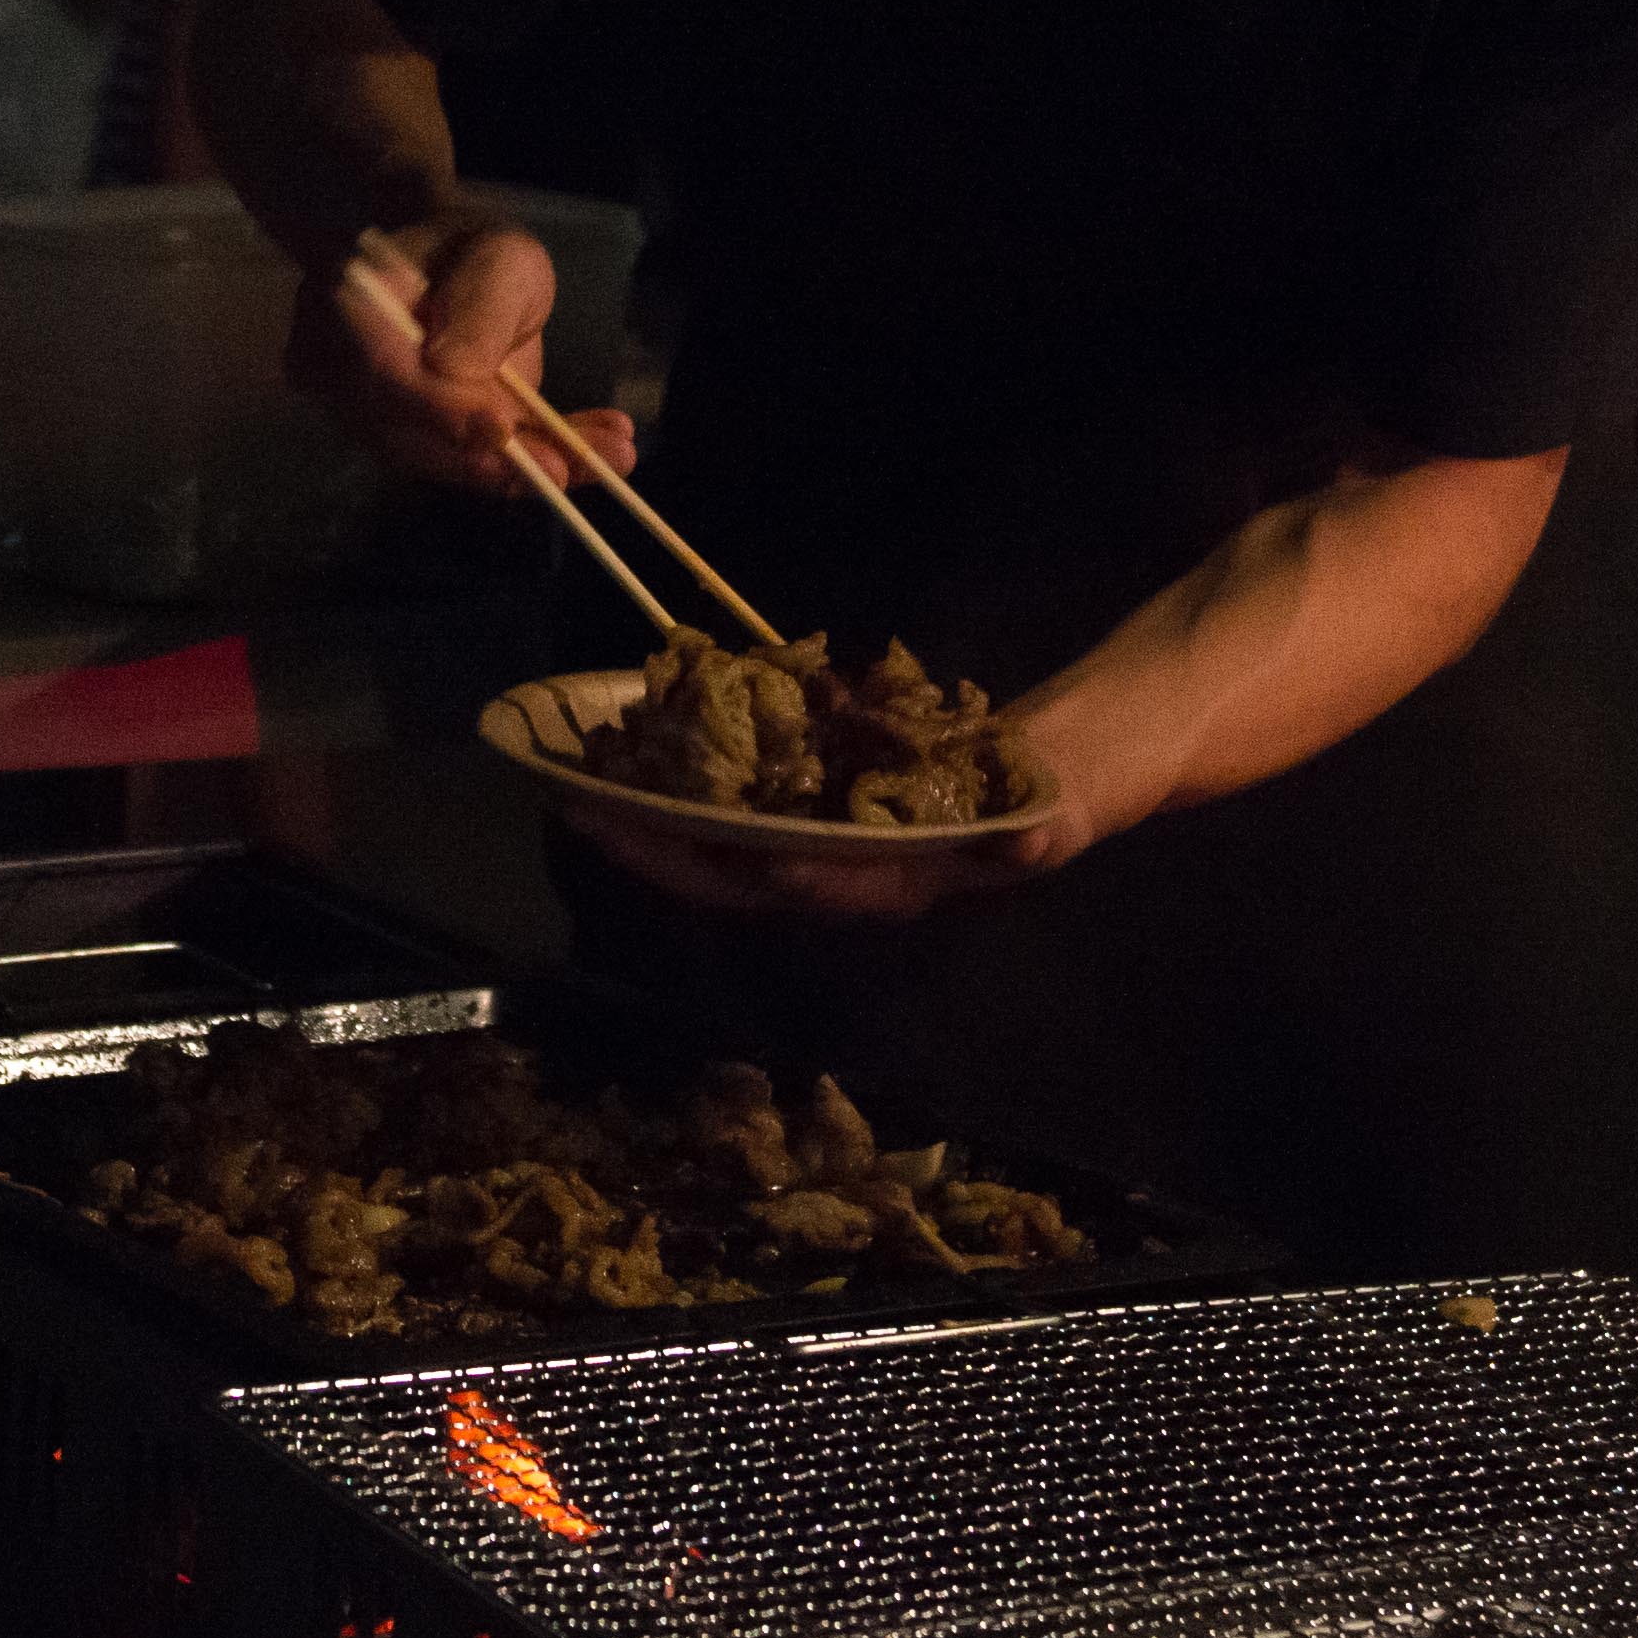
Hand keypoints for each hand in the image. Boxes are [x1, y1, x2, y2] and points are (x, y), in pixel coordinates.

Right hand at [297, 214, 629, 496]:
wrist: (458, 267)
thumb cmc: (472, 247)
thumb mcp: (495, 258)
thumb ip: (474, 308)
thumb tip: (453, 377)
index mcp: (349, 309)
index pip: (382, 373)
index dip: (439, 408)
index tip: (500, 429)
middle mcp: (345, 374)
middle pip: (407, 436)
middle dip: (491, 462)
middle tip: (564, 467)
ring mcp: (378, 418)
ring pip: (445, 462)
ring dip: (528, 470)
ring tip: (611, 455)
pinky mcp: (420, 446)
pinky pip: (471, 466)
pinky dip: (537, 466)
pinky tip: (603, 457)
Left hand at [545, 641, 1179, 918]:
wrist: (1047, 777)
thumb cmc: (1049, 800)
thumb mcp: (1054, 818)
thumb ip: (1041, 834)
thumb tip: (1031, 846)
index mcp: (894, 885)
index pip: (819, 885)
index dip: (765, 870)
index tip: (720, 850)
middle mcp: (840, 873)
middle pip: (739, 872)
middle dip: (665, 850)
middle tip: (588, 816)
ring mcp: (817, 841)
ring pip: (722, 842)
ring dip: (656, 822)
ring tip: (582, 792)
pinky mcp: (809, 804)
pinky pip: (735, 799)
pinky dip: (687, 781)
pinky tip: (637, 751)